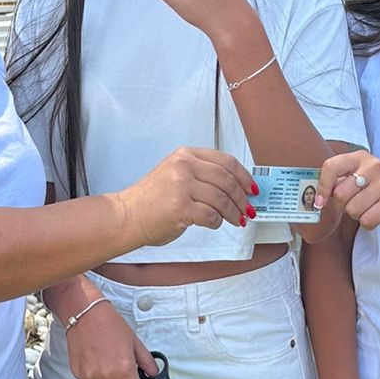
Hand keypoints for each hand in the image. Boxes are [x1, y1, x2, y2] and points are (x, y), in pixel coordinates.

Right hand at [65, 301, 157, 378]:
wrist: (84, 314)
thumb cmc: (110, 324)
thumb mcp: (135, 342)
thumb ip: (146, 361)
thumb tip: (154, 374)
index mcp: (124, 369)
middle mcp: (107, 377)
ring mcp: (91, 377)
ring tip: (109, 364)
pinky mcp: (79, 374)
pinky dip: (97, 377)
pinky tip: (98, 360)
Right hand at [120, 147, 257, 247]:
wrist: (126, 216)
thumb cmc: (151, 200)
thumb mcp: (175, 174)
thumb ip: (201, 175)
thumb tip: (235, 189)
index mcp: (185, 155)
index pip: (225, 161)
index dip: (244, 176)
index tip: (252, 189)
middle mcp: (183, 166)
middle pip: (226, 180)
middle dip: (242, 198)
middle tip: (248, 209)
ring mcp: (181, 186)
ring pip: (221, 199)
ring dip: (233, 212)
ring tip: (237, 220)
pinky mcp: (180, 207)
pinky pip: (211, 215)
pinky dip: (218, 221)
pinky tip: (215, 223)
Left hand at [317, 150, 379, 234]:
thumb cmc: (376, 193)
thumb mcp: (358, 179)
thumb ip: (338, 182)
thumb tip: (315, 197)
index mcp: (360, 157)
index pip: (331, 167)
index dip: (322, 187)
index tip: (320, 202)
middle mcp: (374, 166)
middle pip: (340, 193)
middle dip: (343, 206)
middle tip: (355, 204)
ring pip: (353, 209)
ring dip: (357, 215)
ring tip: (369, 208)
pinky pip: (367, 220)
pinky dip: (368, 223)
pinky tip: (378, 216)